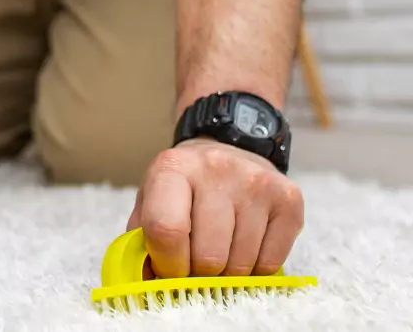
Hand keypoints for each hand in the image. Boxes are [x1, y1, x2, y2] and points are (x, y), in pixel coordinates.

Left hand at [127, 137, 303, 278]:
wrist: (227, 148)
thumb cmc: (182, 187)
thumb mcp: (150, 202)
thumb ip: (141, 241)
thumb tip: (148, 283)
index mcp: (173, 168)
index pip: (167, 230)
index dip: (168, 263)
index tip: (170, 268)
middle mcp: (216, 168)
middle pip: (208, 255)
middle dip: (199, 271)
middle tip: (196, 259)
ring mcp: (256, 182)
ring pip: (241, 263)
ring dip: (227, 270)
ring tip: (220, 248)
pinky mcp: (288, 198)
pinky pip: (271, 262)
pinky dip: (255, 268)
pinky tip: (244, 245)